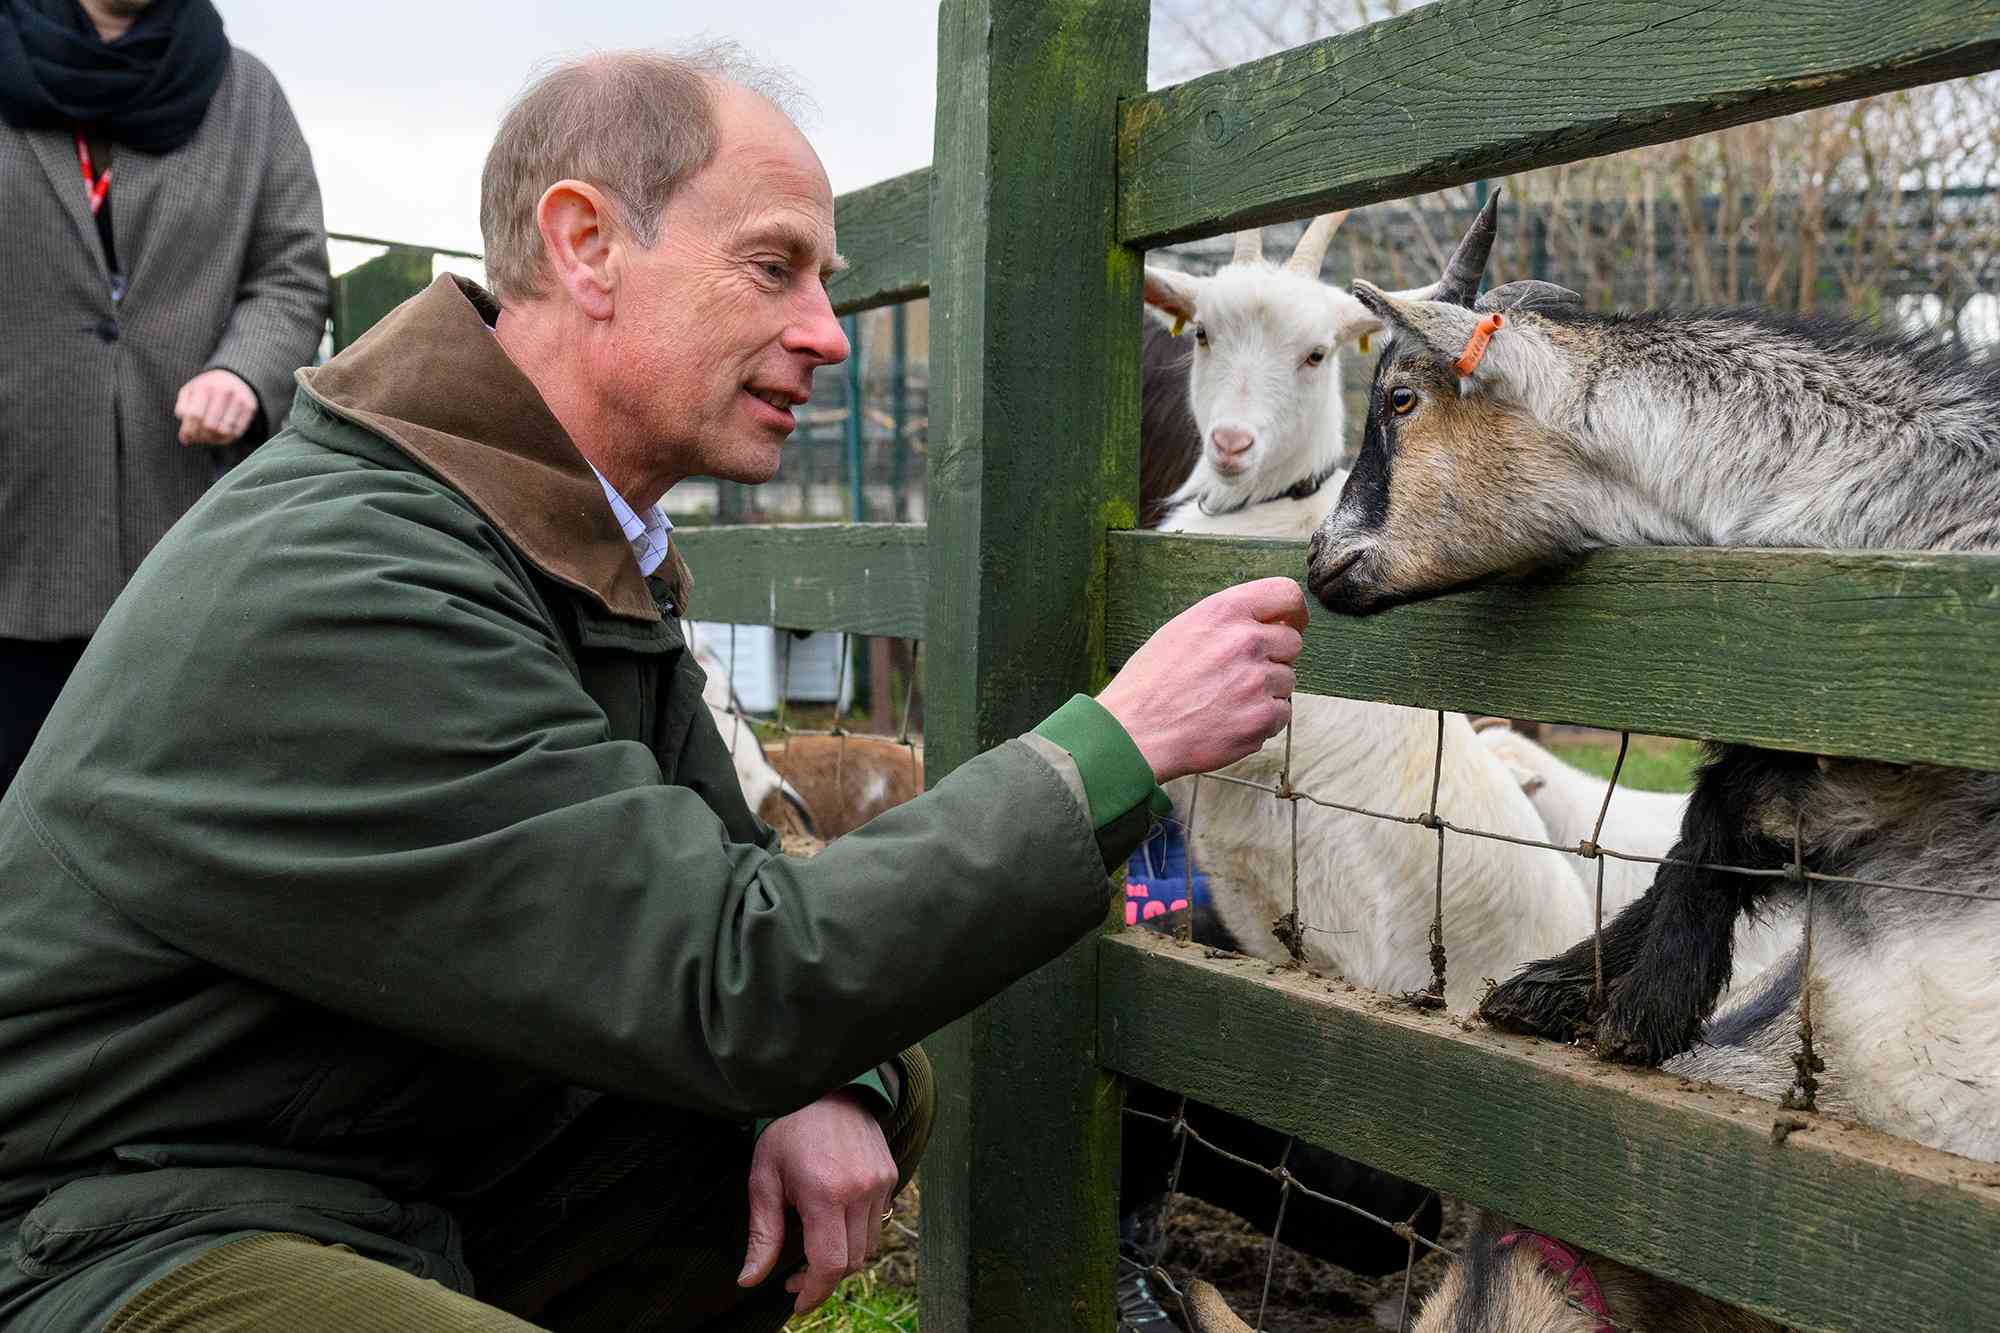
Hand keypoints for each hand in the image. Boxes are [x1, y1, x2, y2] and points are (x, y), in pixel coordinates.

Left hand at [174, 369, 257, 444]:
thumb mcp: (190, 391)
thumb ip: (183, 410)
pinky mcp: (250, 407)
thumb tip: (184, 436)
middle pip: (210, 426)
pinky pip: (238, 431)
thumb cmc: (207, 387)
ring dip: (214, 440)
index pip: (195, 415)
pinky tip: (220, 436)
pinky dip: (228, 438)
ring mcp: (239, 400)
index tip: (186, 437)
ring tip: (208, 438)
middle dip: (201, 436)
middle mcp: (223, 392)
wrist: (233, 375)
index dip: (189, 430)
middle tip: (198, 438)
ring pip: (224, 431)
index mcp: (205, 387)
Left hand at [738, 1088, 898, 1314]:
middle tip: (796, 1277)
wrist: (826, 1087)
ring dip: (842, 1257)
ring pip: (867, 1245)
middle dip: (823, 1279)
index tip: (796, 1301)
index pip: (830, 1264)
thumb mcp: (764, 1180)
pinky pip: (877, 1221)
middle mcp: (861, 1190)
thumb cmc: (787, 1131)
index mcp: (825, 1193)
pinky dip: (856, 1233)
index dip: (814, 1293)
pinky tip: (833, 1221)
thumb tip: (749, 1280)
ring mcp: (881, 1182)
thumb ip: (761, 1234)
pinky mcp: (890, 1175)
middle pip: (851, 1261)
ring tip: (814, 1248)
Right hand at [1096, 576, 1306, 782]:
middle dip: (1275, 657)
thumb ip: (1228, 621)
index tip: (1291, 624)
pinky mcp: (1261, 718)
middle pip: (1293, 643)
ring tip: (1226, 701)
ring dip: (1266, 691)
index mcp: (1224, 612)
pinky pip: (1282, 714)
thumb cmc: (1151, 683)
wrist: (1134, 733)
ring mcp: (1256, 681)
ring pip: (1288, 681)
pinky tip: (1230, 721)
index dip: (1294, 611)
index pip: (1286, 594)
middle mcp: (1245, 641)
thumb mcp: (1182, 630)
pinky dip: (1262, 720)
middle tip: (1241, 674)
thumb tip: (1268, 625)